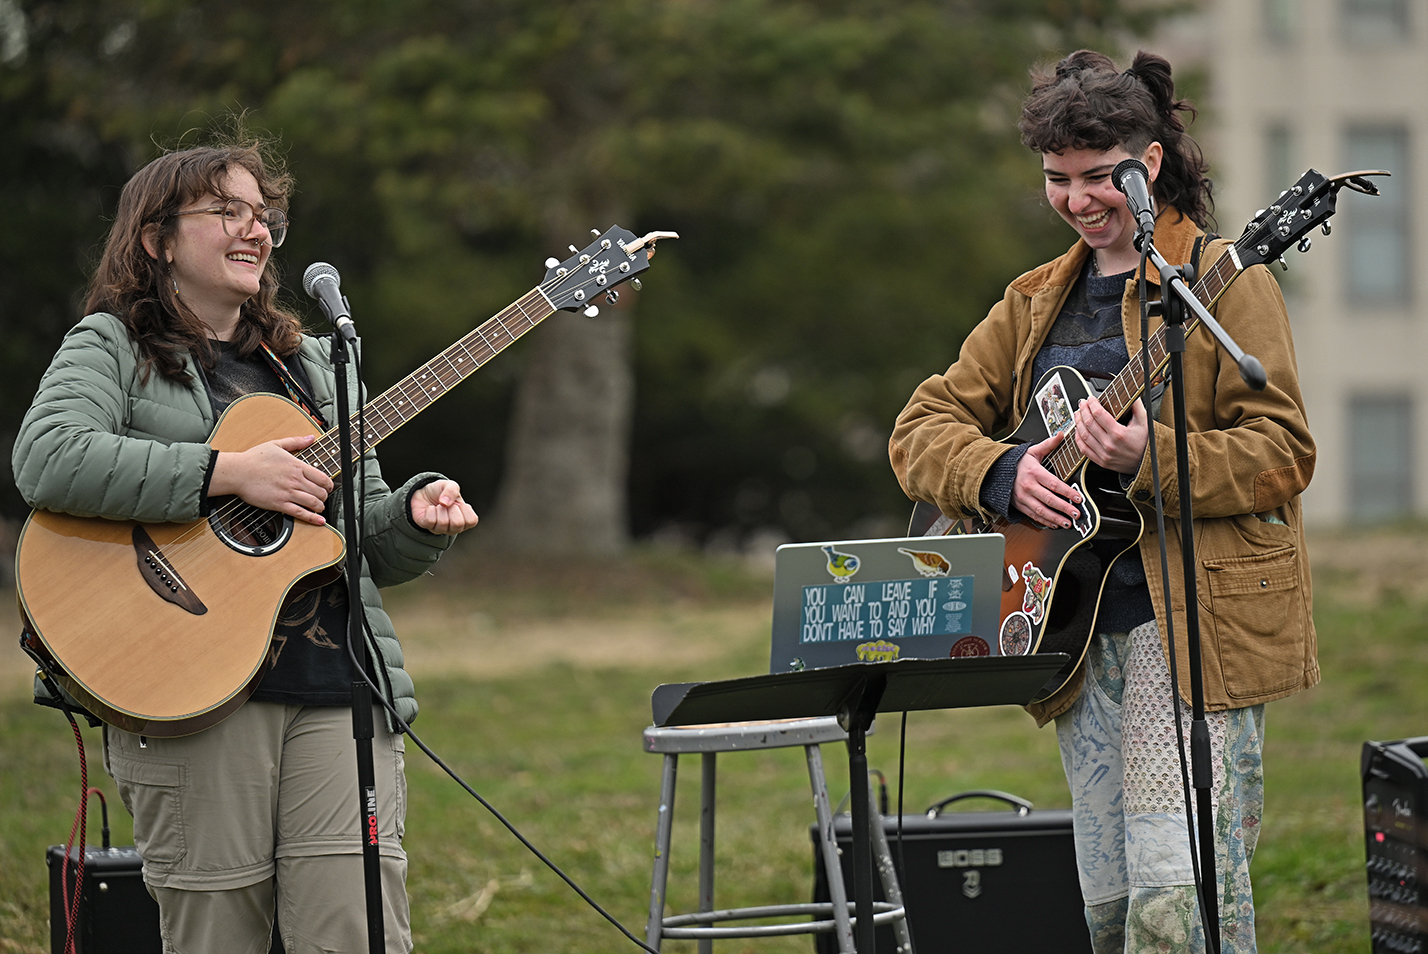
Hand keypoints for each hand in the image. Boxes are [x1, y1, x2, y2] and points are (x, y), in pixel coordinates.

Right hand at [210, 434, 333, 525]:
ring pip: (313, 503)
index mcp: (297, 466)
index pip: (323, 477)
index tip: (329, 487)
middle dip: (325, 496)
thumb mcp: (277, 444)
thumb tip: (310, 437)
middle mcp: (295, 480)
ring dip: (320, 506)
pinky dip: (312, 518)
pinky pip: (300, 513)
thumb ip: (296, 442)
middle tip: (323, 497)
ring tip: (320, 507)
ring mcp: (288, 493)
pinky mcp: (279, 504)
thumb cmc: (254, 458)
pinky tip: (319, 521)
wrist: (237, 472)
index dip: (329, 484)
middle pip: (321, 492)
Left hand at [410, 479, 478, 534]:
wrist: (424, 493)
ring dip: (440, 509)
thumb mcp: (450, 485)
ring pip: (443, 523)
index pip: (472, 521)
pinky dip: (430, 510)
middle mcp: (454, 527)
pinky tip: (431, 509)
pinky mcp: (427, 527)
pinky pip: (430, 521)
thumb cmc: (441, 492)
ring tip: (439, 506)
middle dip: (451, 508)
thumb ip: (452, 490)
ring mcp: (441, 529)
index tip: (458, 503)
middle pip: (457, 524)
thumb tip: (445, 503)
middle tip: (447, 505)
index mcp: (464, 519)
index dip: (465, 509)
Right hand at [1010, 431, 1083, 529]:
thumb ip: (1049, 444)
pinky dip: (1044, 521)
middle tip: (1076, 514)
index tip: (1078, 498)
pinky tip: (1054, 524)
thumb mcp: (1033, 451)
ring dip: (1055, 518)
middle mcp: (1028, 486)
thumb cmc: (1016, 462)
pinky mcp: (1020, 505)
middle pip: (1049, 499)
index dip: (1067, 492)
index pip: (1054, 484)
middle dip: (1064, 508)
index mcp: (1034, 473)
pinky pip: (1033, 516)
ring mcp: (1023, 497)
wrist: (995, 471)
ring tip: (1067, 523)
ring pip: (1041, 511)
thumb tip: (1061, 435)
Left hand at [1073, 396, 1148, 473]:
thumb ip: (1136, 407)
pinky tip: (1078, 431)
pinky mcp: (1101, 461)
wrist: (1148, 463)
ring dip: (1078, 423)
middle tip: (1082, 403)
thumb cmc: (1146, 443)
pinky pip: (1084, 449)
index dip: (1092, 404)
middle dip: (1083, 411)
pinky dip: (1078, 439)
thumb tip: (1130, 395)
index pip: (1099, 415)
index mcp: (1119, 433)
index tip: (1090, 399)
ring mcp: (1104, 454)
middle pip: (1089, 424)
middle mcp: (1109, 444)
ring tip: (1078, 414)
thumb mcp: (1145, 422)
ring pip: (1084, 436)